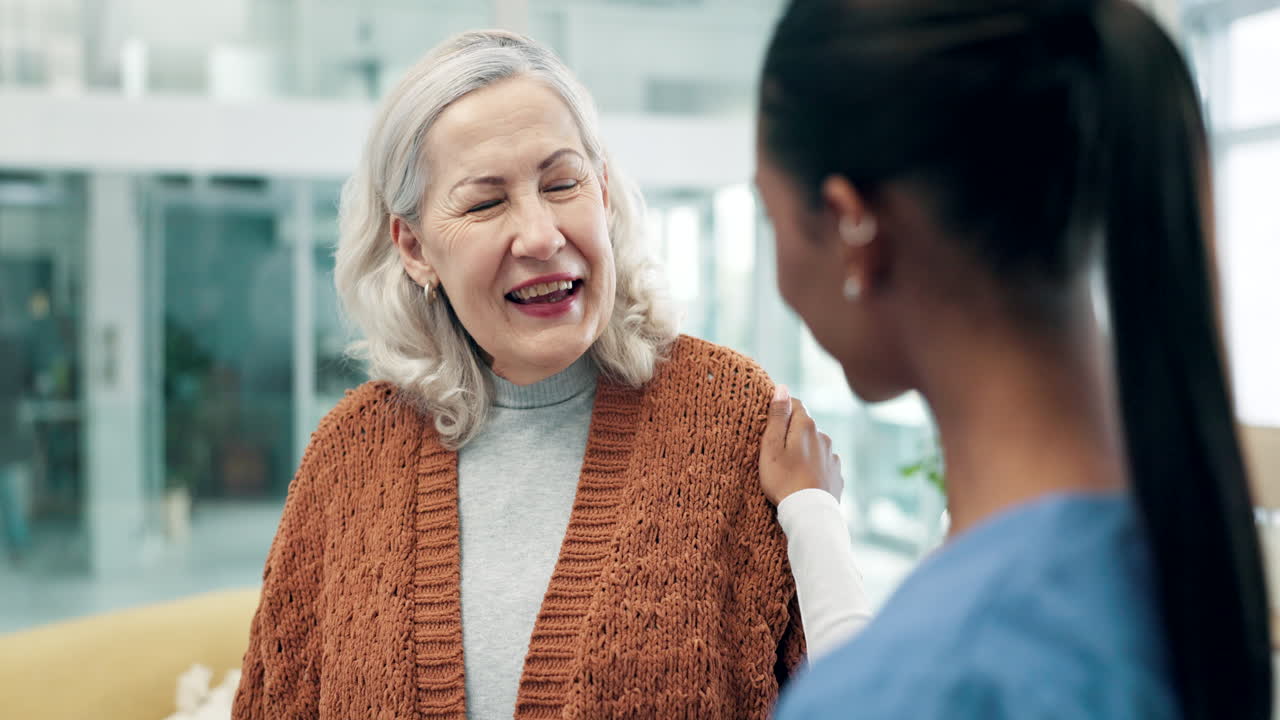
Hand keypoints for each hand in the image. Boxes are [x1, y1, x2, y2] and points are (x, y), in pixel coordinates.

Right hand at [759, 385, 843, 505]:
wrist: (809, 513)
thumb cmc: (783, 480)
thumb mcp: (771, 446)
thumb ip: (777, 416)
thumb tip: (782, 388)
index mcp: (806, 426)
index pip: (794, 404)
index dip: (780, 410)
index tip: (769, 423)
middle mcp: (824, 437)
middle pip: (805, 426)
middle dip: (792, 432)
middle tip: (775, 451)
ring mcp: (832, 457)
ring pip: (815, 445)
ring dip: (804, 450)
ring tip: (790, 469)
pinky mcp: (836, 474)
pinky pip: (824, 464)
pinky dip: (814, 467)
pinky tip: (804, 479)